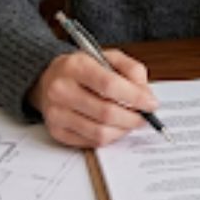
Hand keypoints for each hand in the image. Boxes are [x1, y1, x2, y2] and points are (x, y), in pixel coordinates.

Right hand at [30, 49, 157, 147]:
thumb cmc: (82, 69)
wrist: (49, 79)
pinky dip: (109, 137)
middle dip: (133, 118)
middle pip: (106, 112)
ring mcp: (56, 113)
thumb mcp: (107, 57)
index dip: (134, 97)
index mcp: (75, 66)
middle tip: (145, 117)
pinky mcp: (57, 132)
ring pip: (100, 132)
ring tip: (130, 122)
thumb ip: (131, 70)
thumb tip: (146, 95)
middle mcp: (61, 89)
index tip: (151, 103)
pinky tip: (114, 127)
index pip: (109, 85)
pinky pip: (91, 142)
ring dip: (123, 130)